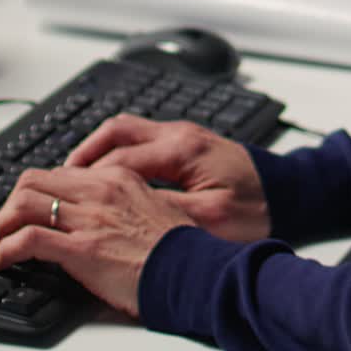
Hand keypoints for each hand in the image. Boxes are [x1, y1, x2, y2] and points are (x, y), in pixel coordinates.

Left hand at [0, 164, 194, 316]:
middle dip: (14, 201)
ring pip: (25, 202)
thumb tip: (118, 210)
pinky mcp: (81, 249)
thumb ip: (134, 200)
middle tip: (9, 224)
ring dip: (3, 222)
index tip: (36, 207)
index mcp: (120, 178)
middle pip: (36, 178)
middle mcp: (101, 190)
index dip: (42, 190)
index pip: (65, 171)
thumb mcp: (160, 207)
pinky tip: (2, 260)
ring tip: (0, 241)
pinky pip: (28, 239)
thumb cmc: (182, 246)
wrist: (194, 269)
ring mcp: (90, 218)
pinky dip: (6, 249)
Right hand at [65, 114, 269, 242]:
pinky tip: (109, 176)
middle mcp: (179, 134)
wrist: (291, 193)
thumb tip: (126, 215)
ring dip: (98, 151)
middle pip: (116, 131)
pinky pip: (141, 139)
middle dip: (83, 155)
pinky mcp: (188, 145)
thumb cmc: (258, 208)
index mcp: (182, 149)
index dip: (88, 179)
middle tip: (59, 182)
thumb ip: (165, 212)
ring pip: (126, 131)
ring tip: (75, 178)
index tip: (65, 196)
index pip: (119, 159)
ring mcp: (183, 135)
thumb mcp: (211, 219)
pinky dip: (117, 153)